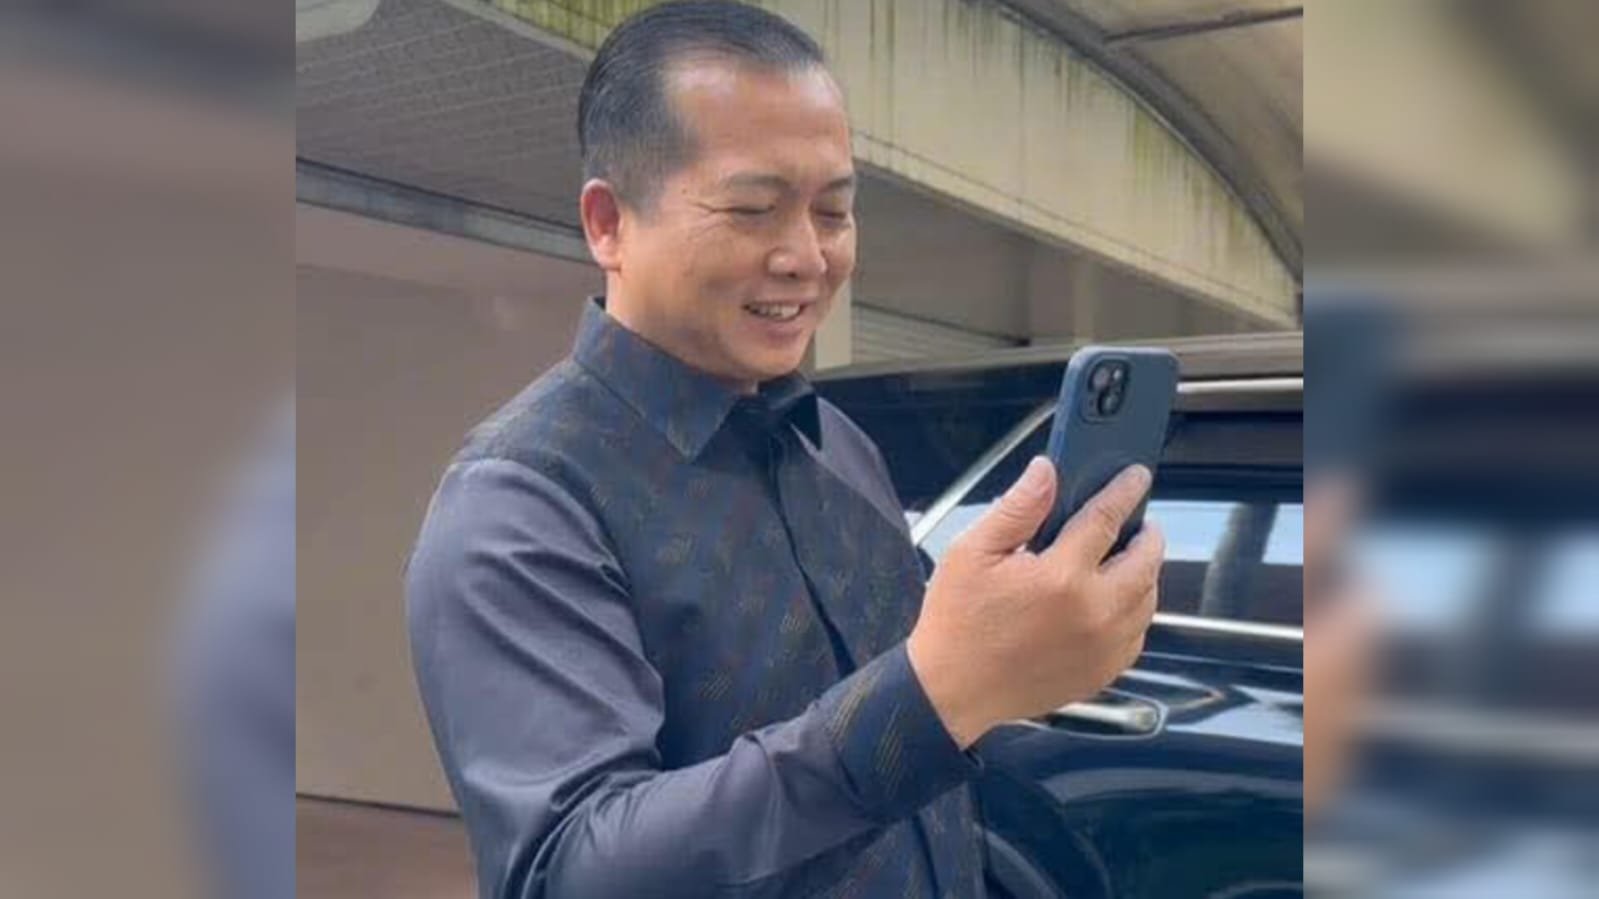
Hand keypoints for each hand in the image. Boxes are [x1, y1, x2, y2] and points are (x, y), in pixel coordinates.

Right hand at [906, 458, 1163, 748]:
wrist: (954, 690)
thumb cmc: (958, 622)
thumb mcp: (972, 552)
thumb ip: (1017, 508)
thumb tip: (1046, 471)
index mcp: (1060, 577)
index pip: (1107, 519)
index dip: (1125, 492)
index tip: (1136, 477)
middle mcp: (1093, 612)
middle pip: (1145, 561)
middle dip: (1147, 535)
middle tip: (1139, 522)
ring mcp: (1103, 646)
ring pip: (1147, 599)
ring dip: (1145, 573)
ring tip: (1127, 559)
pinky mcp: (1102, 672)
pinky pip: (1138, 635)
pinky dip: (1135, 612)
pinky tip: (1115, 602)